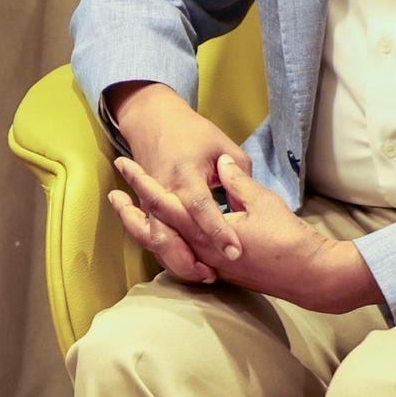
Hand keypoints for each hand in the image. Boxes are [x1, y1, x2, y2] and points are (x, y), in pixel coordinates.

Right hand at [103, 82, 246, 281]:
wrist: (152, 121)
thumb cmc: (192, 132)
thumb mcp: (222, 145)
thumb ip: (239, 174)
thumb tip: (247, 199)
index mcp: (185, 174)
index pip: (200, 207)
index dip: (217, 230)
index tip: (236, 251)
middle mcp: (165, 190)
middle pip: (168, 232)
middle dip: (188, 258)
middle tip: (214, 274)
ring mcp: (151, 201)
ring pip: (156, 240)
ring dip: (177, 261)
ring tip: (204, 274)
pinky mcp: (148, 208)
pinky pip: (153, 237)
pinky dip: (169, 255)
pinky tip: (190, 268)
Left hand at [117, 151, 382, 313]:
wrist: (308, 275)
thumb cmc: (288, 238)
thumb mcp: (262, 201)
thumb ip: (236, 181)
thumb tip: (220, 164)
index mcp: (207, 233)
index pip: (165, 205)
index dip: (143, 183)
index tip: (126, 164)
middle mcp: (201, 251)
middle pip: (154, 232)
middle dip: (130, 211)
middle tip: (113, 192)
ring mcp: (208, 264)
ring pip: (164, 248)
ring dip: (143, 229)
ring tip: (127, 211)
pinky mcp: (217, 270)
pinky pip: (181, 258)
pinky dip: (164, 245)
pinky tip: (160, 234)